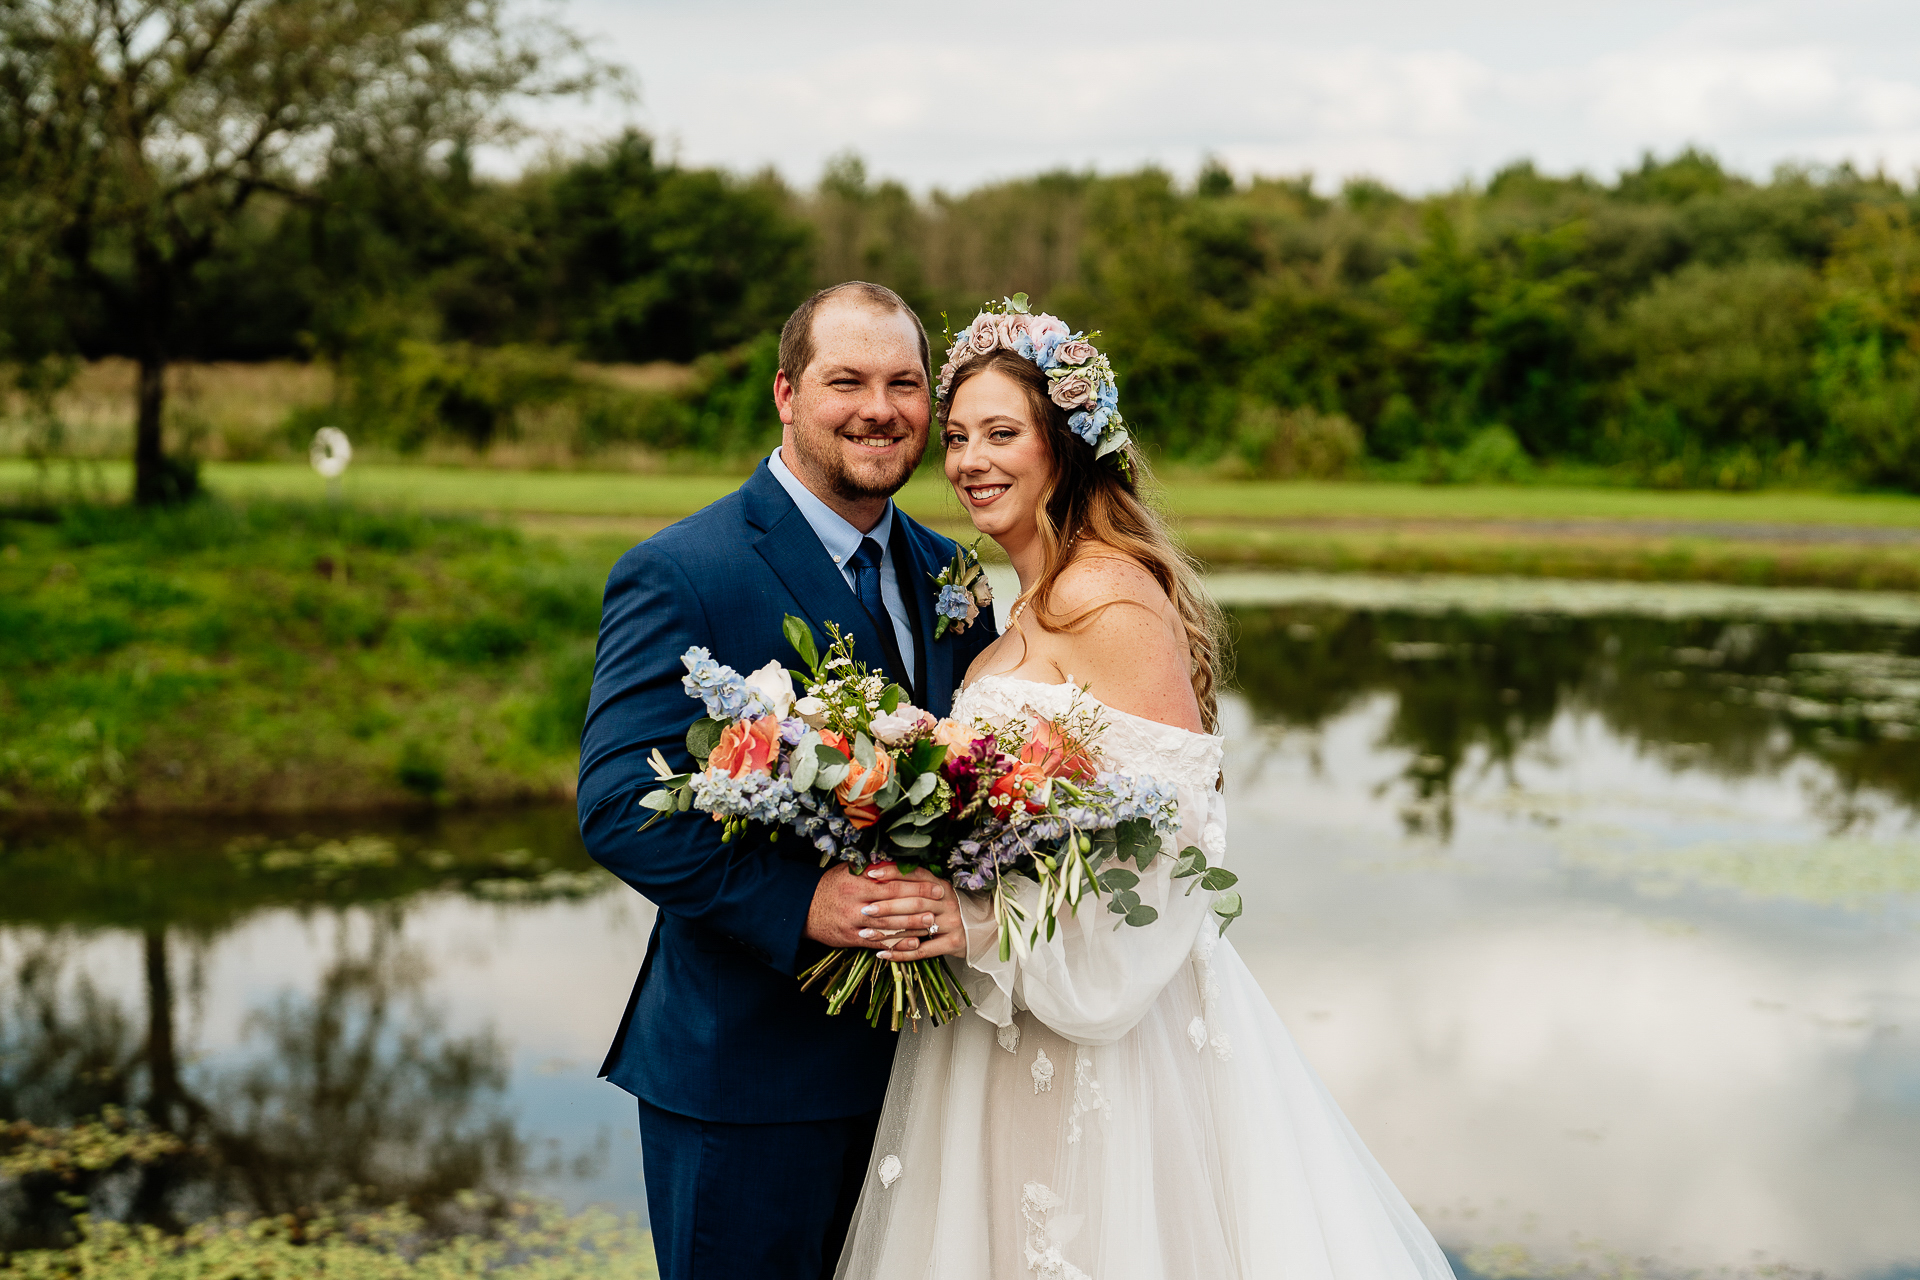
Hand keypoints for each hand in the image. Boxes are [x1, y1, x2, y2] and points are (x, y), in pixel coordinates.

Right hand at [805, 862, 954, 950]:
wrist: (802, 909)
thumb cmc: (830, 887)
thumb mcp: (846, 870)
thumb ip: (871, 867)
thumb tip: (898, 860)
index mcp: (856, 882)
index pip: (891, 883)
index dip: (915, 885)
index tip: (934, 885)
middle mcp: (855, 903)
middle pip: (893, 904)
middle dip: (919, 904)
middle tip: (939, 903)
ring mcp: (854, 923)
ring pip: (888, 924)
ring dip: (912, 924)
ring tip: (932, 922)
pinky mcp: (852, 939)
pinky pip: (878, 942)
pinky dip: (897, 943)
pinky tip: (913, 943)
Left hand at [865, 863, 965, 962]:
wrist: (982, 929)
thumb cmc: (948, 910)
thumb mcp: (936, 893)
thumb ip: (914, 886)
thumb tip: (878, 876)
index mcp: (941, 885)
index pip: (915, 875)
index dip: (893, 873)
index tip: (870, 875)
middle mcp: (948, 902)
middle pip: (914, 902)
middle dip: (886, 906)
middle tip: (864, 910)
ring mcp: (953, 923)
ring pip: (916, 927)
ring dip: (889, 932)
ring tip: (865, 934)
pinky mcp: (953, 943)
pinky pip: (923, 951)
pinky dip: (901, 954)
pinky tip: (883, 954)